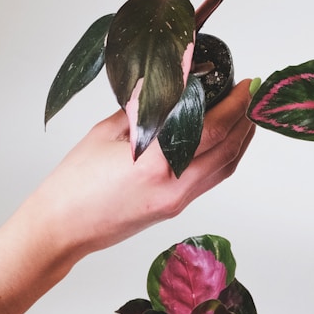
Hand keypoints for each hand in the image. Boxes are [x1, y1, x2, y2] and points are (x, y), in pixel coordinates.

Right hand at [33, 79, 255, 260]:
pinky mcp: (174, 208)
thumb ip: (142, 111)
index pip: (212, 129)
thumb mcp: (105, 134)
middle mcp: (175, 186)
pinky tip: (225, 142)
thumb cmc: (74, 184)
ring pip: (225, 168)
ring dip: (240, 141)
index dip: (235, 105)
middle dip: (245, 120)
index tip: (244, 84)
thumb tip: (167, 90)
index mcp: (156, 164)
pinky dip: (225, 158)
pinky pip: (211, 180)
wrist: (61, 229)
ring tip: (246, 115)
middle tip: (251, 95)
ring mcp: (177, 201)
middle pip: (228, 150)